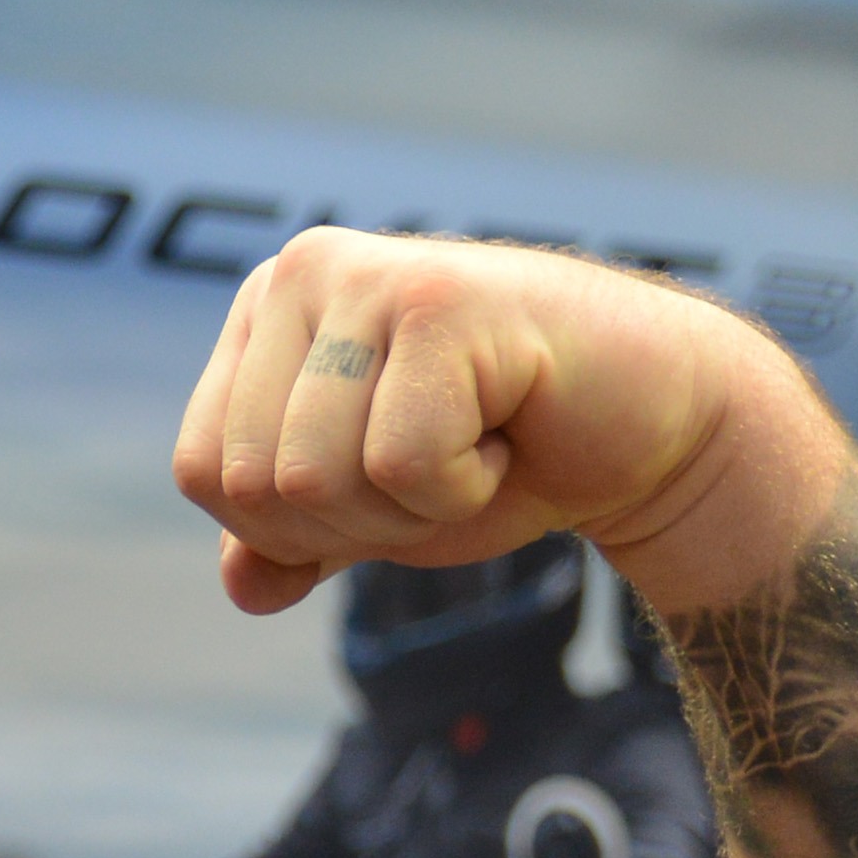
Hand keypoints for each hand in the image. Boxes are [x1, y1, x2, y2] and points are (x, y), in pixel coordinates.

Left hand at [171, 231, 843, 625]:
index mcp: (266, 311)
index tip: (386, 476)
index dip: (293, 526)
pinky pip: (399, 465)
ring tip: (477, 441)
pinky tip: (509, 428)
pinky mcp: (439, 301)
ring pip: (315, 480)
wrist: (653, 425)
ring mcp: (370, 276)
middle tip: (444, 462)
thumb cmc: (508, 454)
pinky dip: (463, 487)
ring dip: (411, 508)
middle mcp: (304, 271)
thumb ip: (290, 544)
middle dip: (356, 522)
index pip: (205, 472)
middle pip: (254, 486)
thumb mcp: (373, 511)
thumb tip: (241, 586)